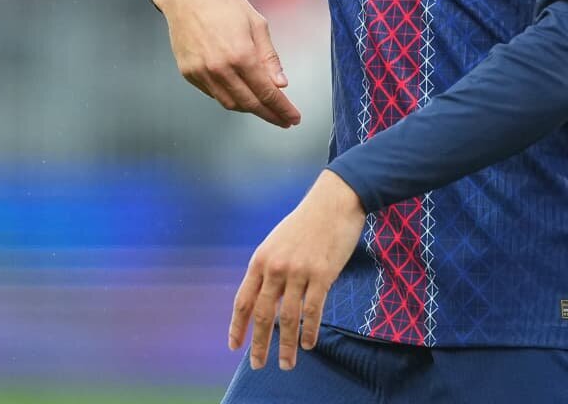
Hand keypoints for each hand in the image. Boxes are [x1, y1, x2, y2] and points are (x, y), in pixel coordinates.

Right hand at [151, 0, 300, 127]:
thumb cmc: (223, 2)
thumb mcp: (256, 24)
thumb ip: (269, 57)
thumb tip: (281, 84)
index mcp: (241, 55)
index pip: (267, 92)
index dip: (282, 108)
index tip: (293, 118)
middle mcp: (220, 69)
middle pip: (250, 104)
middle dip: (270, 115)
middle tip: (283, 120)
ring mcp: (202, 73)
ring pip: (230, 103)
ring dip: (250, 109)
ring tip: (265, 108)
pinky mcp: (189, 73)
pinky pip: (213, 94)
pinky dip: (230, 98)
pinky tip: (241, 94)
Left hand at [229, 170, 366, 370]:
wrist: (333, 202)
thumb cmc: (306, 223)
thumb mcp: (276, 243)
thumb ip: (268, 270)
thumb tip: (264, 300)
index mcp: (260, 260)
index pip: (243, 301)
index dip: (237, 326)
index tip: (234, 346)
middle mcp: (275, 267)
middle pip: (263, 315)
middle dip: (259, 344)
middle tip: (257, 365)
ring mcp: (298, 271)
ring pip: (289, 318)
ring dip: (287, 345)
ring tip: (287, 364)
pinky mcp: (322, 274)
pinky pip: (313, 310)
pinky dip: (309, 331)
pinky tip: (308, 344)